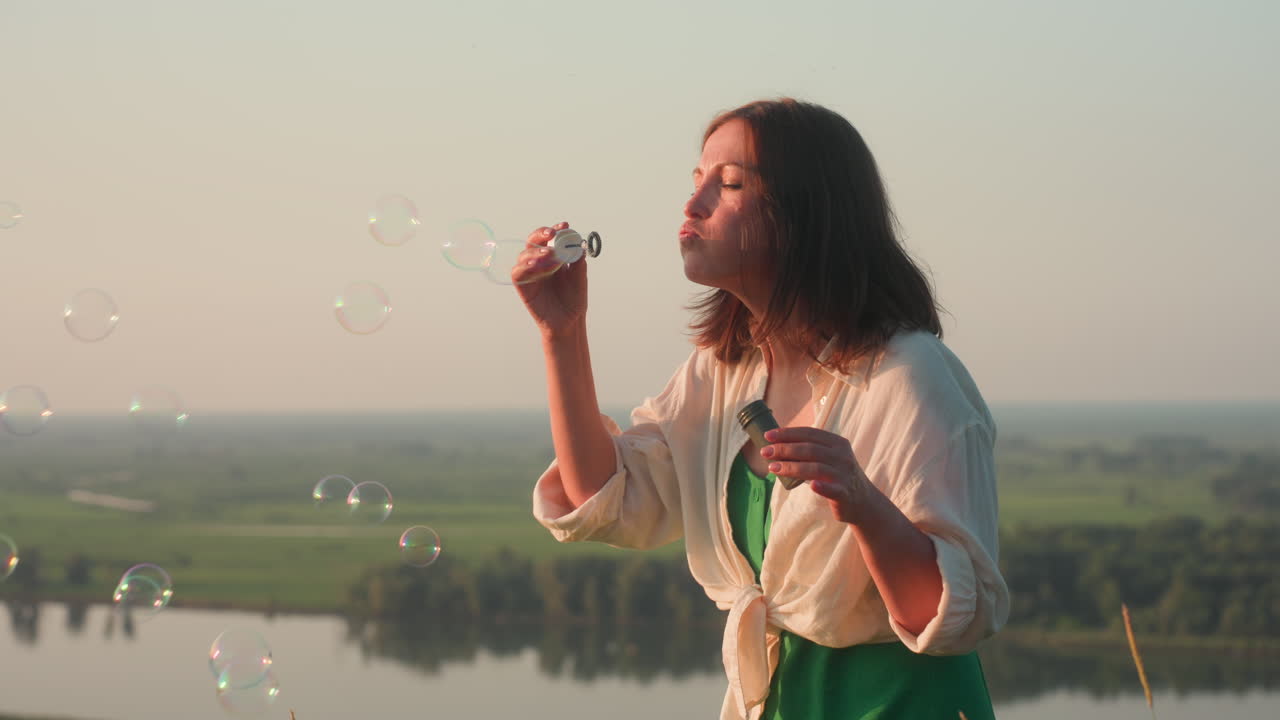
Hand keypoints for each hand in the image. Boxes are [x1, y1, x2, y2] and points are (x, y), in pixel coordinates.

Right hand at [513, 221, 587, 338]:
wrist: (569, 322)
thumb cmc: (574, 300)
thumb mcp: (580, 278)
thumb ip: (579, 262)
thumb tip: (579, 244)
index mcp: (554, 257)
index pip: (551, 238)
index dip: (555, 229)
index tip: (564, 225)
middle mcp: (540, 262)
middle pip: (534, 241)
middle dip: (541, 234)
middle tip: (552, 234)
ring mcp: (530, 273)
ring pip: (525, 254)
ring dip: (536, 251)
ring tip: (549, 254)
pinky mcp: (522, 285)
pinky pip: (518, 272)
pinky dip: (524, 266)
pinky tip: (535, 264)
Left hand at [761, 426, 871, 524]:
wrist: (863, 501)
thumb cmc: (838, 476)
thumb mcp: (829, 457)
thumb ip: (810, 450)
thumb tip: (776, 446)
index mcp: (837, 443)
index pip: (810, 434)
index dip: (788, 433)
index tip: (768, 436)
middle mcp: (842, 456)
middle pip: (809, 449)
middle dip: (784, 449)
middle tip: (765, 452)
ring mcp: (844, 474)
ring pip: (815, 468)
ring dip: (791, 467)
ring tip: (772, 468)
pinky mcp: (844, 493)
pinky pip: (832, 489)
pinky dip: (821, 487)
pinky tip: (811, 486)